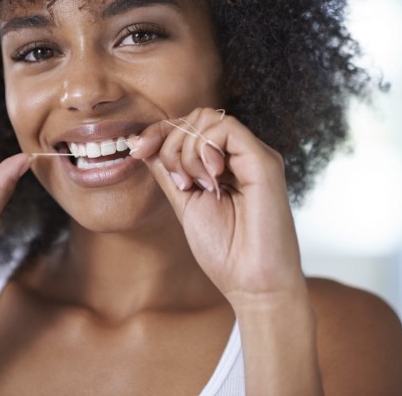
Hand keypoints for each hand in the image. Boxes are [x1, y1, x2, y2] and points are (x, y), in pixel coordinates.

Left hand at [129, 107, 304, 307]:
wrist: (252, 285)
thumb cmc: (224, 250)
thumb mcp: (184, 201)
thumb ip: (168, 170)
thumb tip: (143, 144)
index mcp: (224, 162)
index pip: (190, 125)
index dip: (159, 131)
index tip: (136, 150)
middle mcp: (241, 154)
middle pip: (197, 116)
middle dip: (171, 143)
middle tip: (179, 182)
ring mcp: (254, 155)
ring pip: (208, 118)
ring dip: (186, 151)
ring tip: (196, 185)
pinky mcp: (264, 161)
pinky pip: (225, 129)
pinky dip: (204, 150)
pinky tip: (210, 179)